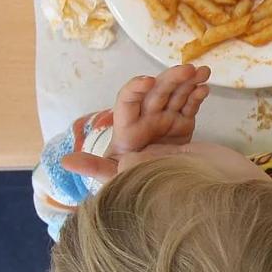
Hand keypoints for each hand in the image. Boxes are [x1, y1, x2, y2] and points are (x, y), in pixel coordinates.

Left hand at [61, 65, 209, 181]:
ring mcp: (168, 124)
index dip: (135, 89)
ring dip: (187, 81)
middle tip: (188, 70)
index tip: (149, 81)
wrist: (184, 202)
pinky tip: (205, 88)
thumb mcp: (121, 180)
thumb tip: (65, 161)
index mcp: (129, 133)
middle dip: (170, 79)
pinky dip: (197, 96)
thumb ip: (97, 169)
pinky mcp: (185, 127)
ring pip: (175, 95)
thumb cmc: (150, 190)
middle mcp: (147, 124)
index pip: (127, 103)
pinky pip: (190, 107)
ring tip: (203, 71)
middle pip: (155, 94)